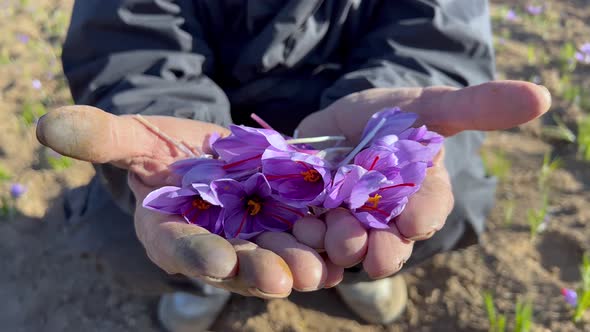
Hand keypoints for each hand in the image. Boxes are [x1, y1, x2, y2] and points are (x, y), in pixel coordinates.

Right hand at [36, 106, 341, 297]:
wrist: (210, 153)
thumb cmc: (164, 150)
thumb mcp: (134, 138)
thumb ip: (101, 137)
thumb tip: (47, 126)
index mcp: (172, 232)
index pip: (179, 248)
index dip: (196, 254)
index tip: (216, 262)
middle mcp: (216, 245)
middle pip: (238, 263)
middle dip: (258, 270)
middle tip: (281, 277)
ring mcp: (256, 238)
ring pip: (279, 255)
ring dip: (300, 263)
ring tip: (319, 266)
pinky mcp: (288, 221)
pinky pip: (308, 234)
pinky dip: (325, 239)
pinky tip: (343, 242)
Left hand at [296, 80, 551, 277]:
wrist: (346, 119)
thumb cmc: (395, 114)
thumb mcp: (432, 106)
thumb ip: (477, 106)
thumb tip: (542, 95)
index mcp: (424, 194)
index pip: (429, 212)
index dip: (421, 218)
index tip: (408, 221)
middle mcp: (391, 218)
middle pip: (391, 247)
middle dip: (380, 249)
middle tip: (362, 242)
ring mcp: (353, 222)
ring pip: (351, 250)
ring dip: (341, 244)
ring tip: (329, 224)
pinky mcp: (321, 219)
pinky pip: (315, 243)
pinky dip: (309, 240)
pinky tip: (304, 225)